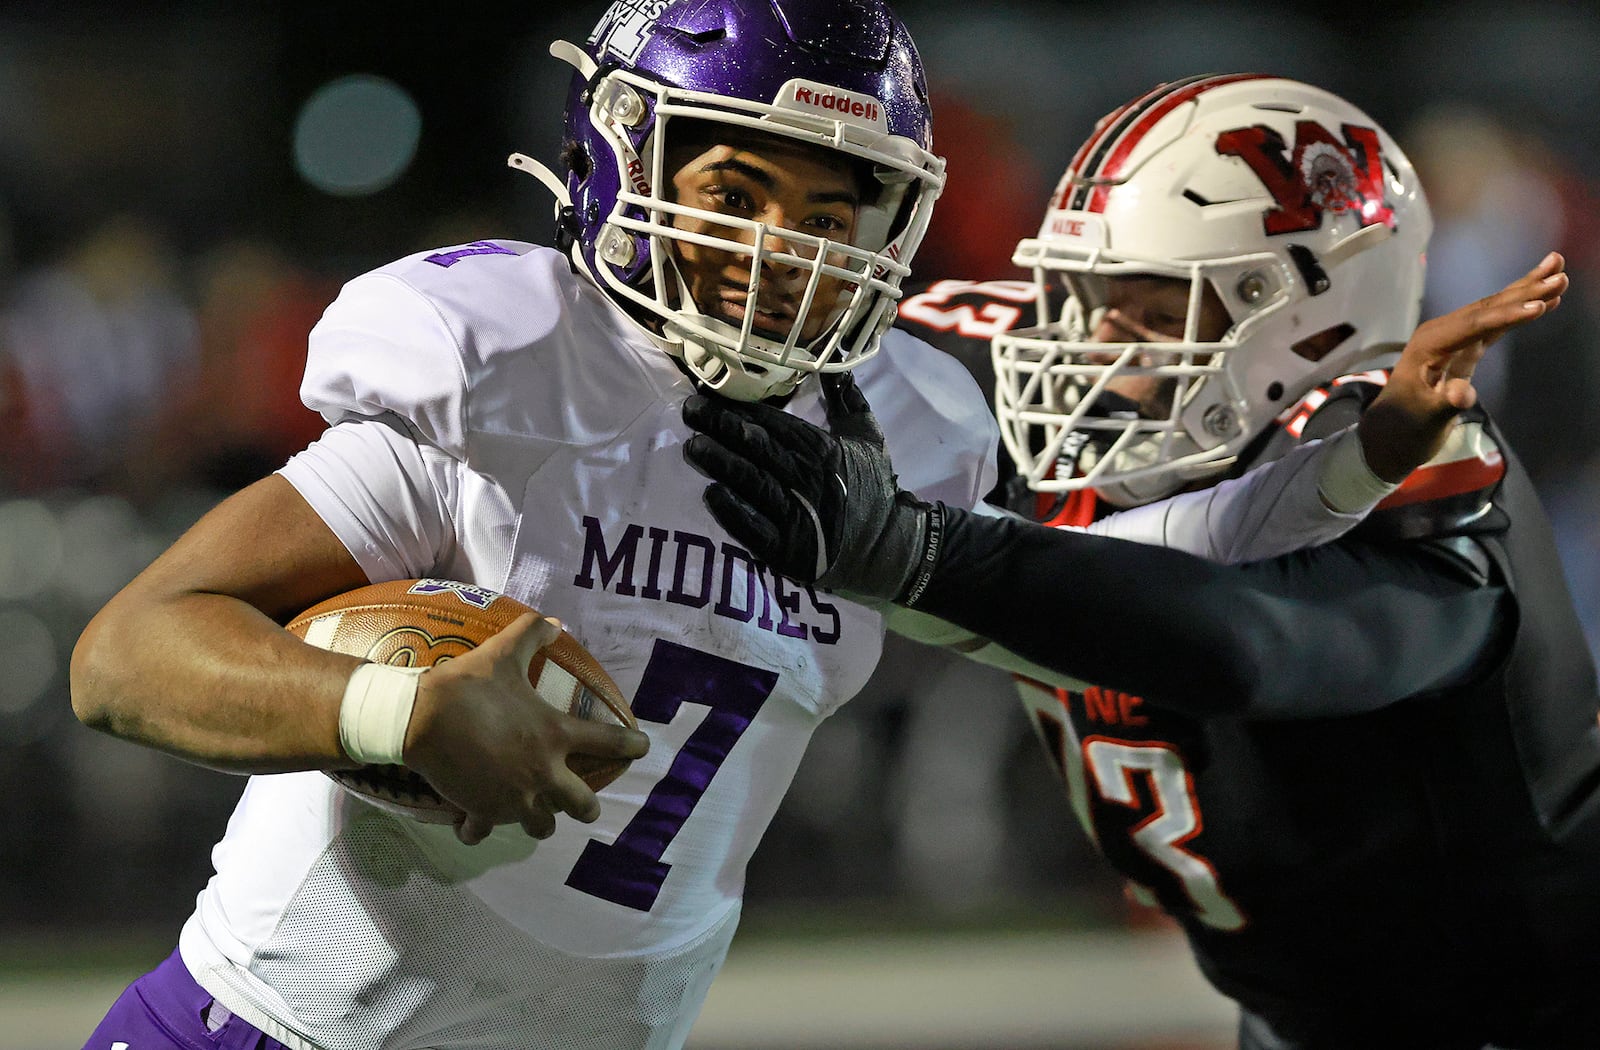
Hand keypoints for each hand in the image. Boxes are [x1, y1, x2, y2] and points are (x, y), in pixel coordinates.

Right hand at [402, 613, 649, 845]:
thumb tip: (556, 622)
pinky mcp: (482, 812)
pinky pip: (483, 832)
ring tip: (534, 813)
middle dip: (586, 807)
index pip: (608, 743)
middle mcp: (543, 773)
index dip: (631, 746)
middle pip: (582, 805)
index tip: (643, 748)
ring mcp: (514, 799)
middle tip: (582, 802)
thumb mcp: (504, 652)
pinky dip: (479, 830)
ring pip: (542, 826)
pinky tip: (473, 824)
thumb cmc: (469, 685)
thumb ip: (533, 634)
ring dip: (541, 821)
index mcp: (554, 735)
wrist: (422, 717)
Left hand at [682, 373, 935, 600]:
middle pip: (760, 448)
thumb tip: (833, 363)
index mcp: (824, 449)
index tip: (711, 391)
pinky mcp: (790, 551)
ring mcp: (800, 516)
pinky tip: (711, 494)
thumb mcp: (867, 436)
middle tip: (690, 410)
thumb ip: (848, 399)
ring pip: (754, 483)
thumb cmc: (874, 488)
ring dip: (722, 463)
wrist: (889, 547)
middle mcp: (810, 479)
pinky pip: (757, 530)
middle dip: (722, 426)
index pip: (776, 423)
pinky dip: (734, 513)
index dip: (742, 408)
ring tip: (693, 446)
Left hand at [1359, 251, 1566, 481]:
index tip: (1538, 307)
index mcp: (1430, 343)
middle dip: (1524, 290)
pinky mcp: (1465, 346)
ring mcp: (1453, 337)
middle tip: (1559, 271)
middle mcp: (1441, 332)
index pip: (1474, 324)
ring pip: (1494, 308)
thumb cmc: (1406, 424)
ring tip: (1558, 270)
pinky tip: (1544, 301)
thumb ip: (1446, 403)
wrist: (1392, 429)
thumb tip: (1463, 394)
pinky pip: (1496, 322)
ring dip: (1526, 291)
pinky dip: (1519, 310)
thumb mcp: (1425, 418)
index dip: (1506, 315)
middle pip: (1488, 307)